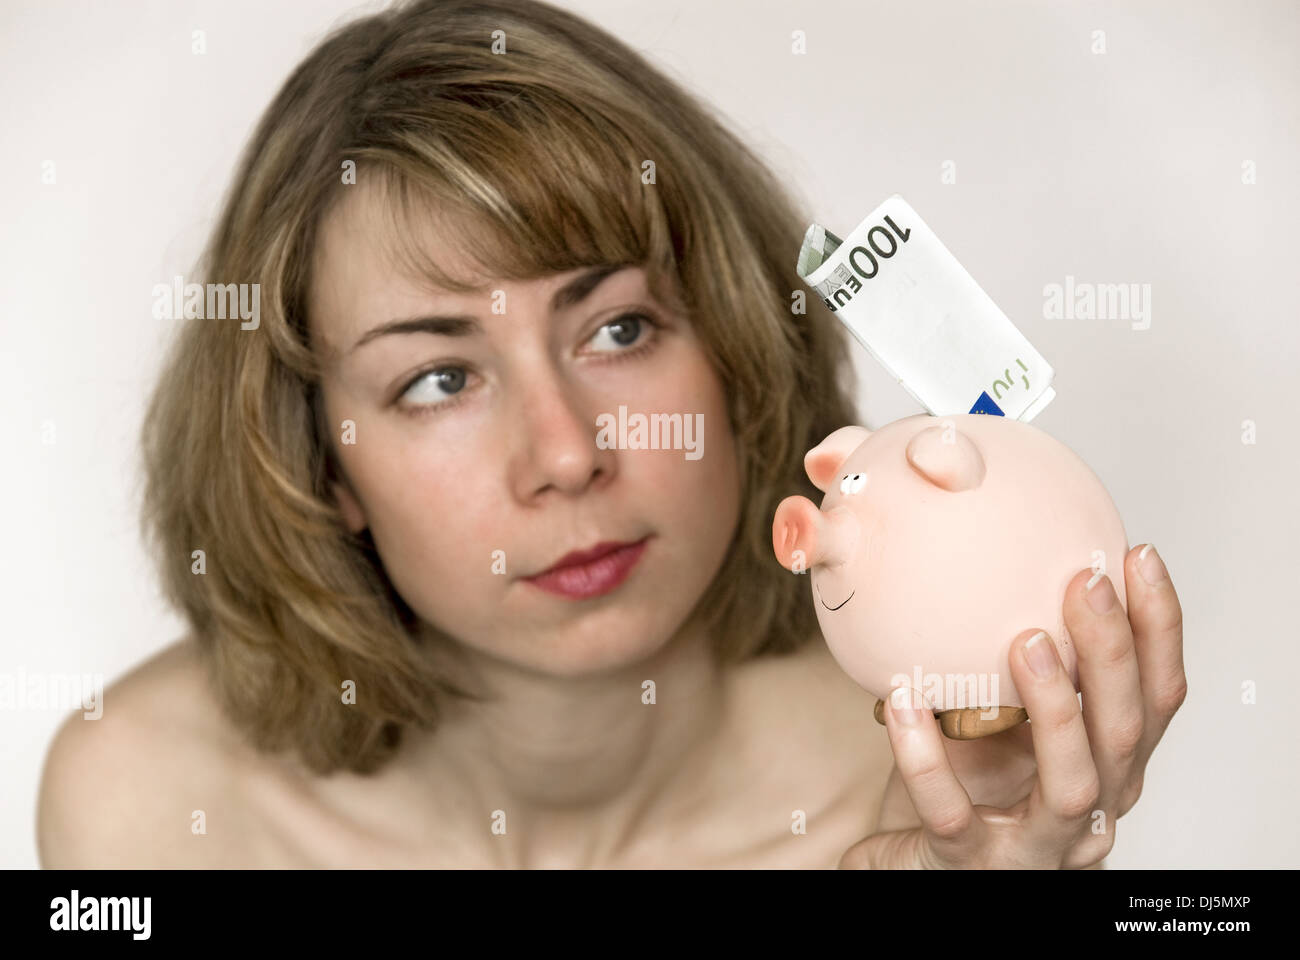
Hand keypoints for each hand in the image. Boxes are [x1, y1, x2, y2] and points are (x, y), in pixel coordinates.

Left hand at [840, 542, 1185, 868]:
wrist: (917, 868)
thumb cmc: (966, 790)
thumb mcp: (999, 718)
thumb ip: (1009, 660)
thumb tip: (985, 553)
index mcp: (1106, 767)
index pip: (1155, 697)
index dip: (1159, 628)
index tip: (1137, 556)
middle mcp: (1087, 810)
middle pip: (1123, 732)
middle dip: (1113, 653)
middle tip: (1087, 582)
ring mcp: (1035, 845)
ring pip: (1070, 781)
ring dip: (1056, 706)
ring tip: (1027, 640)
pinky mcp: (971, 863)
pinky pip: (950, 811)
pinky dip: (925, 757)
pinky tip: (901, 701)